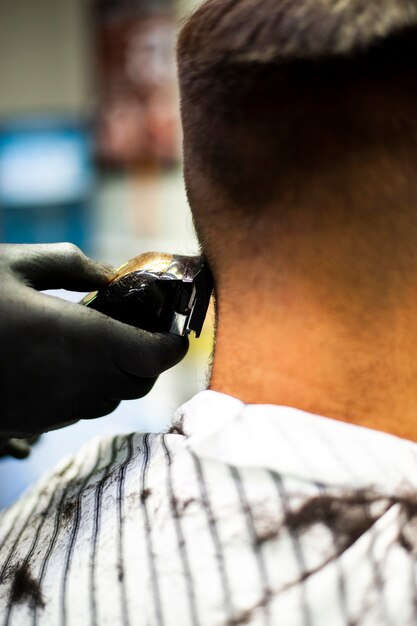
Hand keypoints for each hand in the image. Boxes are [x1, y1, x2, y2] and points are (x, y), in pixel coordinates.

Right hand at [0, 243, 187, 437]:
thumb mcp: (15, 264)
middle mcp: (77, 382)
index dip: (172, 344)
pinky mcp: (35, 423)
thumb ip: (73, 265)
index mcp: (81, 339)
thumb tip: (109, 276)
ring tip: (102, 341)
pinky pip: (82, 408)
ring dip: (120, 373)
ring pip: (113, 399)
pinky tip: (67, 361)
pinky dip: (91, 387)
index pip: (154, 356)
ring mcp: (56, 409)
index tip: (175, 329)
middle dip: (147, 357)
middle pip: (139, 382)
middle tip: (137, 327)